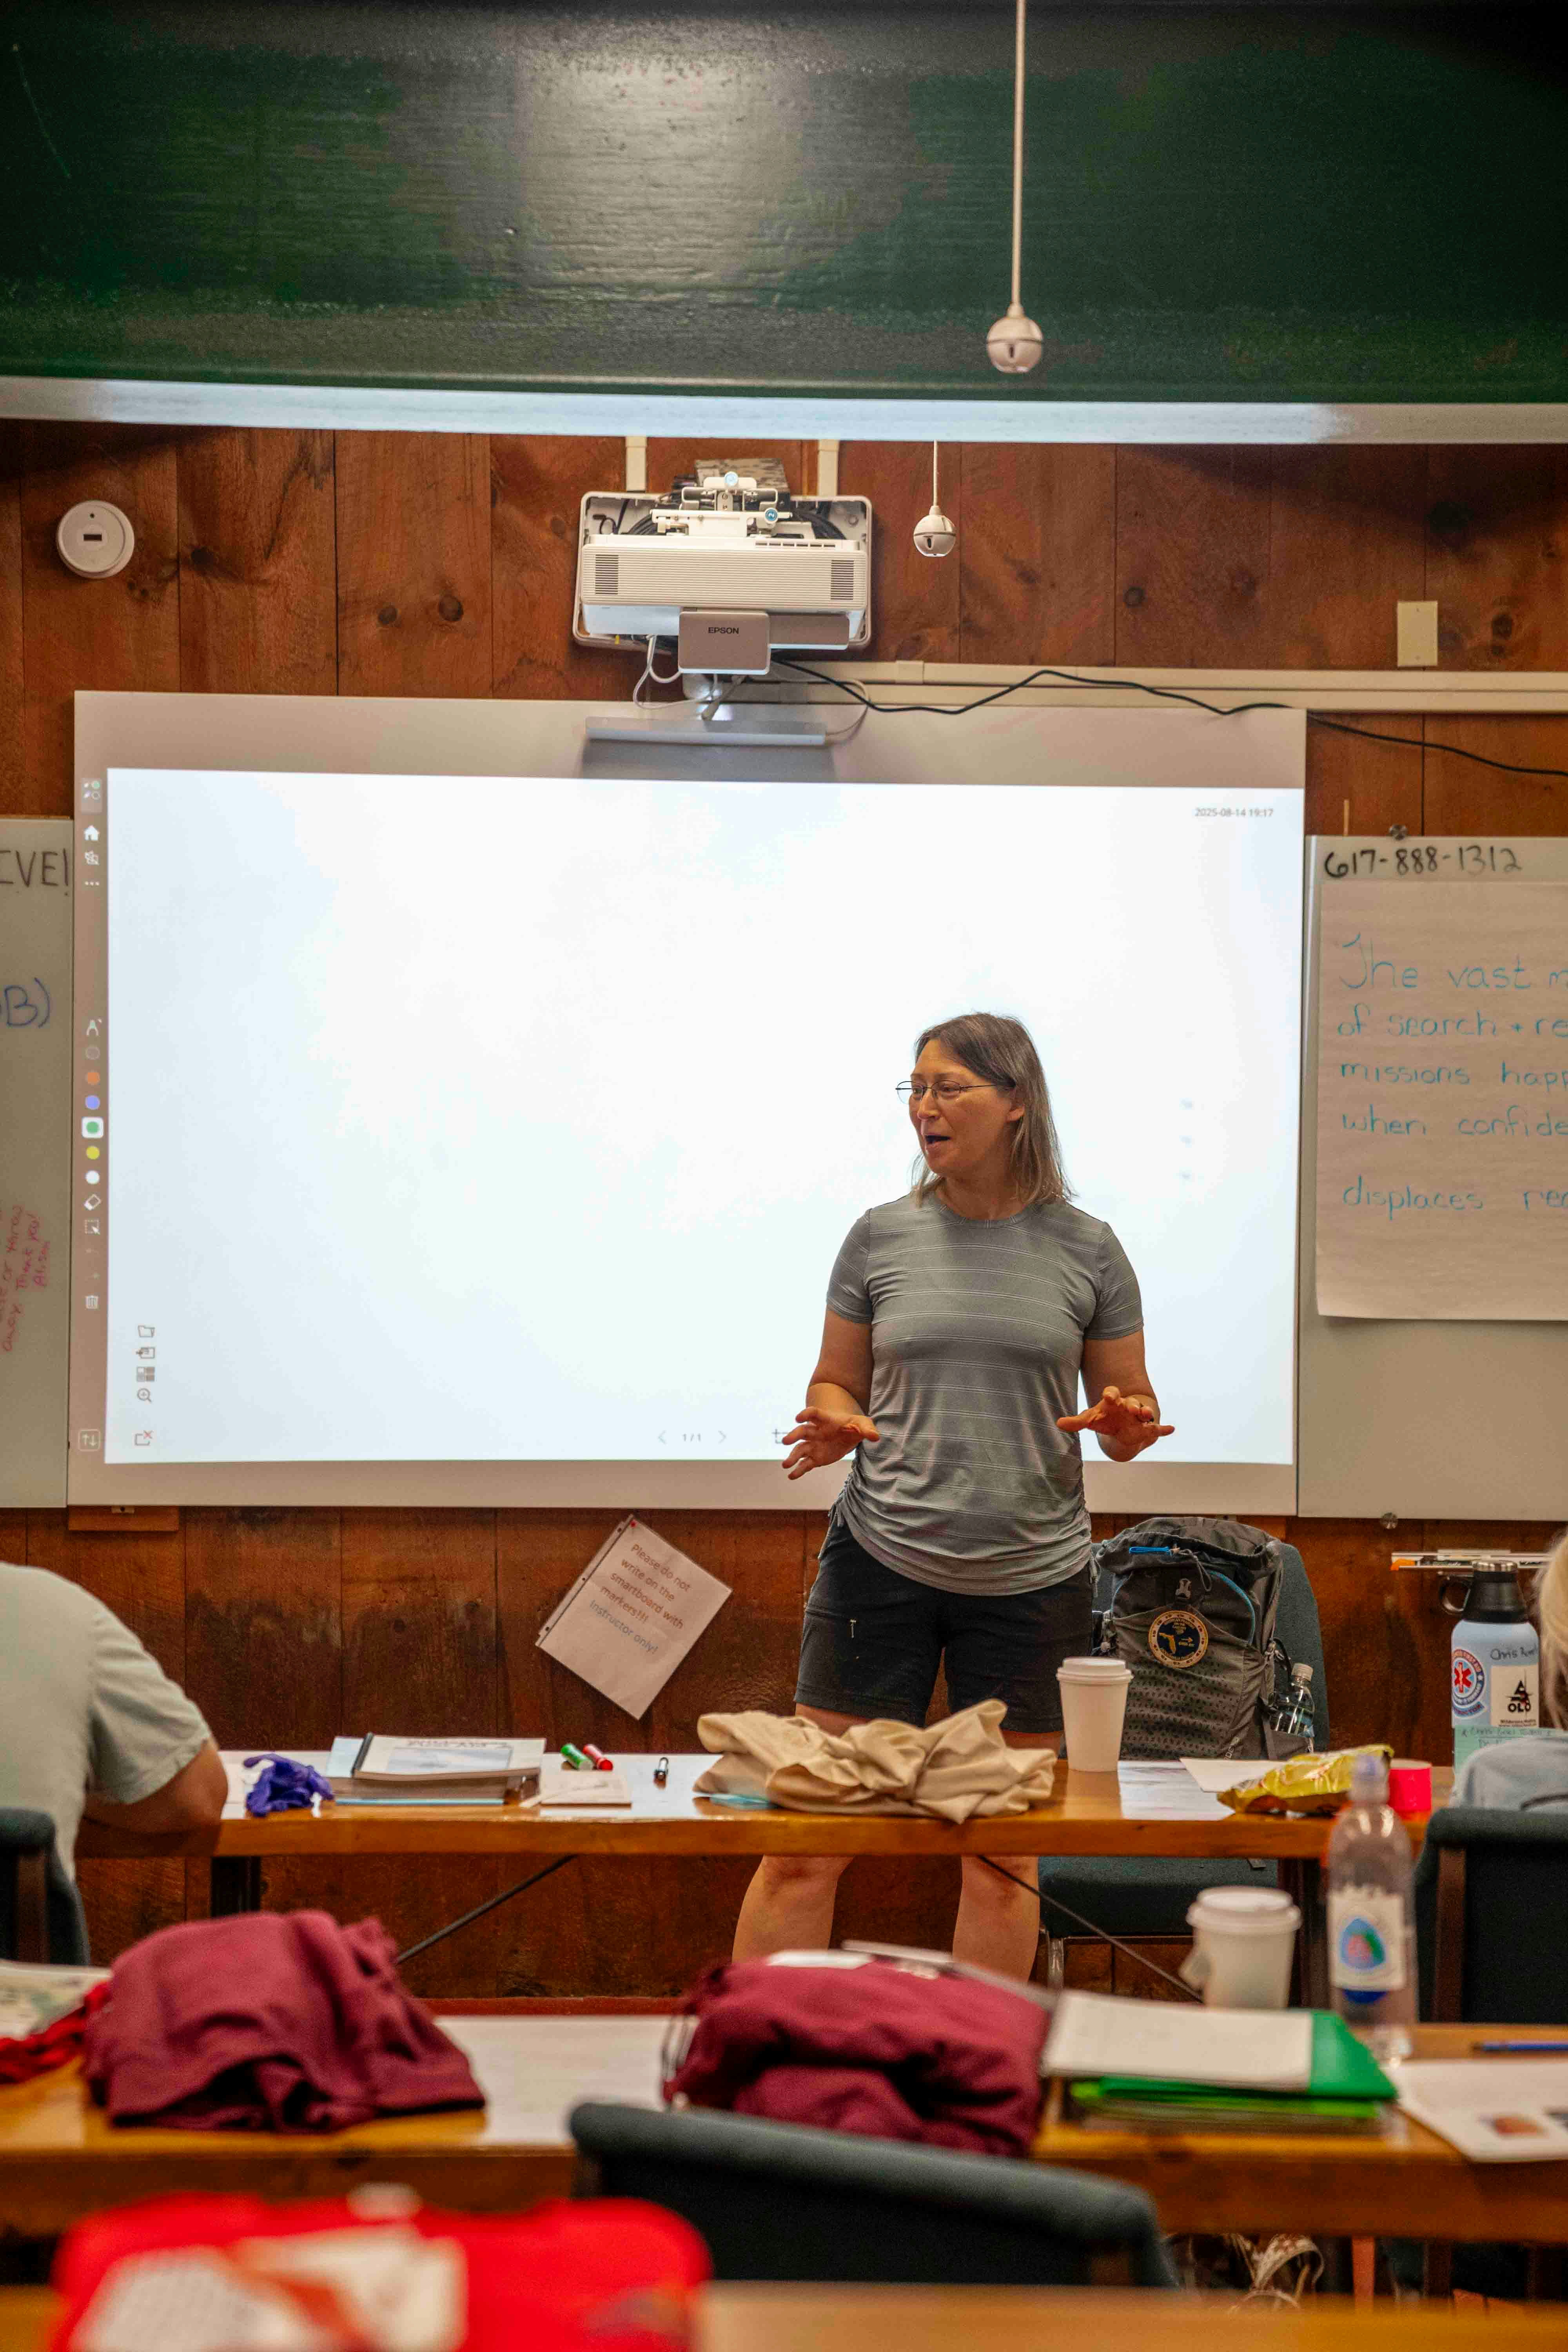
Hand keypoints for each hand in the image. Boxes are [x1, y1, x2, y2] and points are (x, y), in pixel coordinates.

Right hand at [781, 1407, 879, 1479]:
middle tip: (785, 1441)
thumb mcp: (863, 1425)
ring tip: (785, 1465)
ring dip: (792, 1457)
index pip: (813, 1414)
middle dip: (793, 1436)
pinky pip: (805, 1464)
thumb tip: (875, 1437)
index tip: (798, 1418)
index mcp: (825, 1420)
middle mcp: (816, 1432)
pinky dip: (799, 1470)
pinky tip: (792, 1476)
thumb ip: (868, 1429)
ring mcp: (813, 1445)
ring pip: (800, 1450)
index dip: (805, 1414)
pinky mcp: (815, 1458)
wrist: (850, 1436)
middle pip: (802, 1432)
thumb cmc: (855, 1426)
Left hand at [1056, 1384, 1173, 1455]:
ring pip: (1144, 1413)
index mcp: (1112, 1401)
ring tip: (1146, 1415)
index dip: (1111, 1393)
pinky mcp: (1147, 1428)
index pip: (1112, 1392)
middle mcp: (1127, 1406)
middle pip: (1131, 1402)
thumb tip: (1058, 1423)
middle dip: (1132, 1405)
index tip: (1108, 1395)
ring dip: (1145, 1413)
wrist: (1120, 1426)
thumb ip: (1076, 1422)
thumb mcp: (1090, 1419)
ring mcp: (1138, 1417)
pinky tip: (1172, 1429)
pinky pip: (1157, 1428)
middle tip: (1132, 1407)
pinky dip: (1164, 1429)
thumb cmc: (1104, 1418)